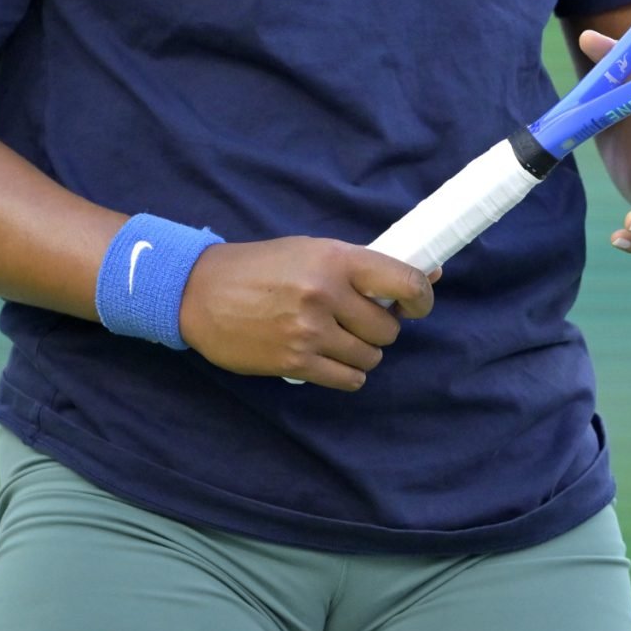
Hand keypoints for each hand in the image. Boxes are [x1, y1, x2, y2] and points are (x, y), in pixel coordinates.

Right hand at [178, 238, 435, 391]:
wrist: (200, 292)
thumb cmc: (262, 267)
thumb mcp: (314, 251)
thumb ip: (365, 265)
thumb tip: (431, 274)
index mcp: (335, 259)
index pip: (404, 282)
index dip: (421, 298)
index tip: (417, 306)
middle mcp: (326, 295)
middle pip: (387, 328)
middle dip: (381, 328)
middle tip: (361, 321)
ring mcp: (309, 331)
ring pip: (370, 356)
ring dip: (364, 352)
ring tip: (341, 339)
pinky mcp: (293, 362)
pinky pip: (347, 379)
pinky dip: (348, 374)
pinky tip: (334, 361)